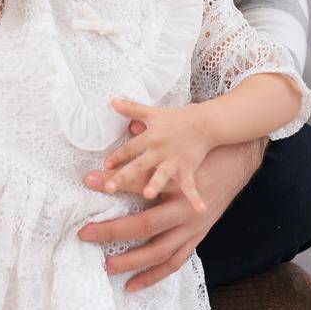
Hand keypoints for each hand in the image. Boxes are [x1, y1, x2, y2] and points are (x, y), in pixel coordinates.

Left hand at [79, 127, 263, 291]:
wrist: (237, 160)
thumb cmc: (203, 152)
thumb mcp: (176, 148)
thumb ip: (148, 141)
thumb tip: (122, 124)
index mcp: (181, 184)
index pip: (140, 183)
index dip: (114, 181)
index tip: (88, 181)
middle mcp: (187, 211)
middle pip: (145, 225)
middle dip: (113, 230)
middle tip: (86, 233)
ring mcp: (193, 228)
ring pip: (160, 252)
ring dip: (132, 262)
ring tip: (106, 266)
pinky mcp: (197, 238)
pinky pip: (174, 262)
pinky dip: (154, 275)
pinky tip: (133, 284)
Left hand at [98, 98, 213, 210]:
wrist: (205, 123)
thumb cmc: (176, 119)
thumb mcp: (152, 113)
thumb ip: (131, 109)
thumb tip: (111, 100)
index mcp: (150, 138)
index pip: (129, 148)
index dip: (117, 156)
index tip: (105, 166)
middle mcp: (160, 151)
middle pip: (139, 164)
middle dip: (124, 176)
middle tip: (109, 188)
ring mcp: (174, 161)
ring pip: (162, 175)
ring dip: (155, 184)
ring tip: (148, 194)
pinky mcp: (188, 169)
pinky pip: (190, 185)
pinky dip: (195, 197)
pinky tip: (199, 209)